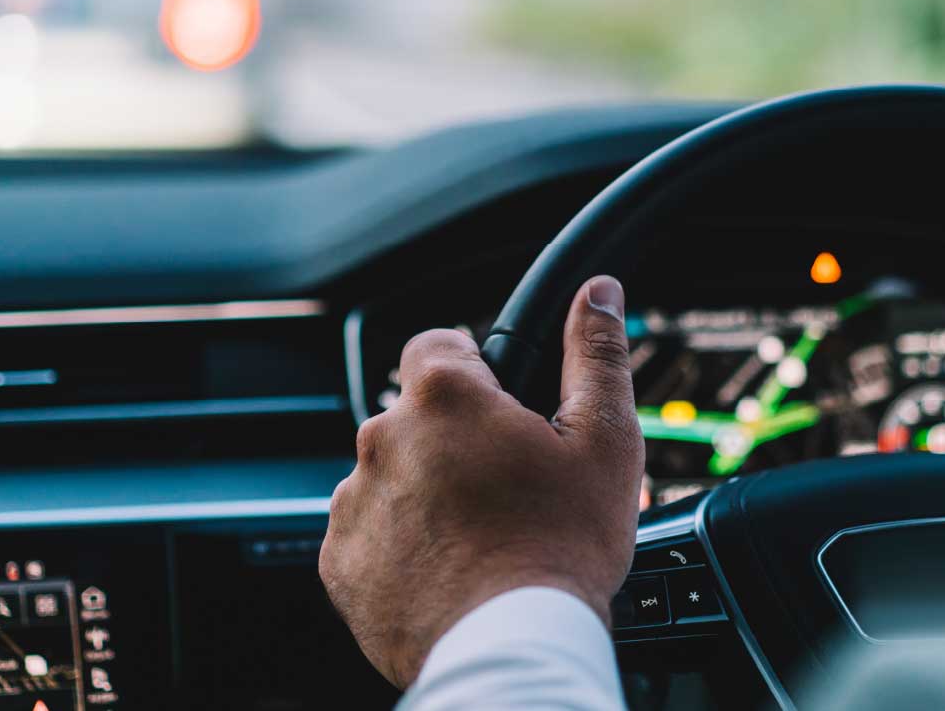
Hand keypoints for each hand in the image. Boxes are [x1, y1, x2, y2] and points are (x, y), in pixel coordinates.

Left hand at [320, 276, 644, 686]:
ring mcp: (352, 502)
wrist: (510, 649)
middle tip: (509, 488)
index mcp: (442, 397)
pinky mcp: (340, 561)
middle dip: (456, 440)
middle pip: (417, 416)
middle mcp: (381, 439)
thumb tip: (598, 294)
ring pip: (391, 475)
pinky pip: (369, 533)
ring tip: (480, 537)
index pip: (439, 344)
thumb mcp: (604, 441)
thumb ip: (596, 355)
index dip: (477, 372)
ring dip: (425, 492)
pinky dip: (401, 544)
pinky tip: (448, 568)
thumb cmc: (559, 549)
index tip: (504, 410)